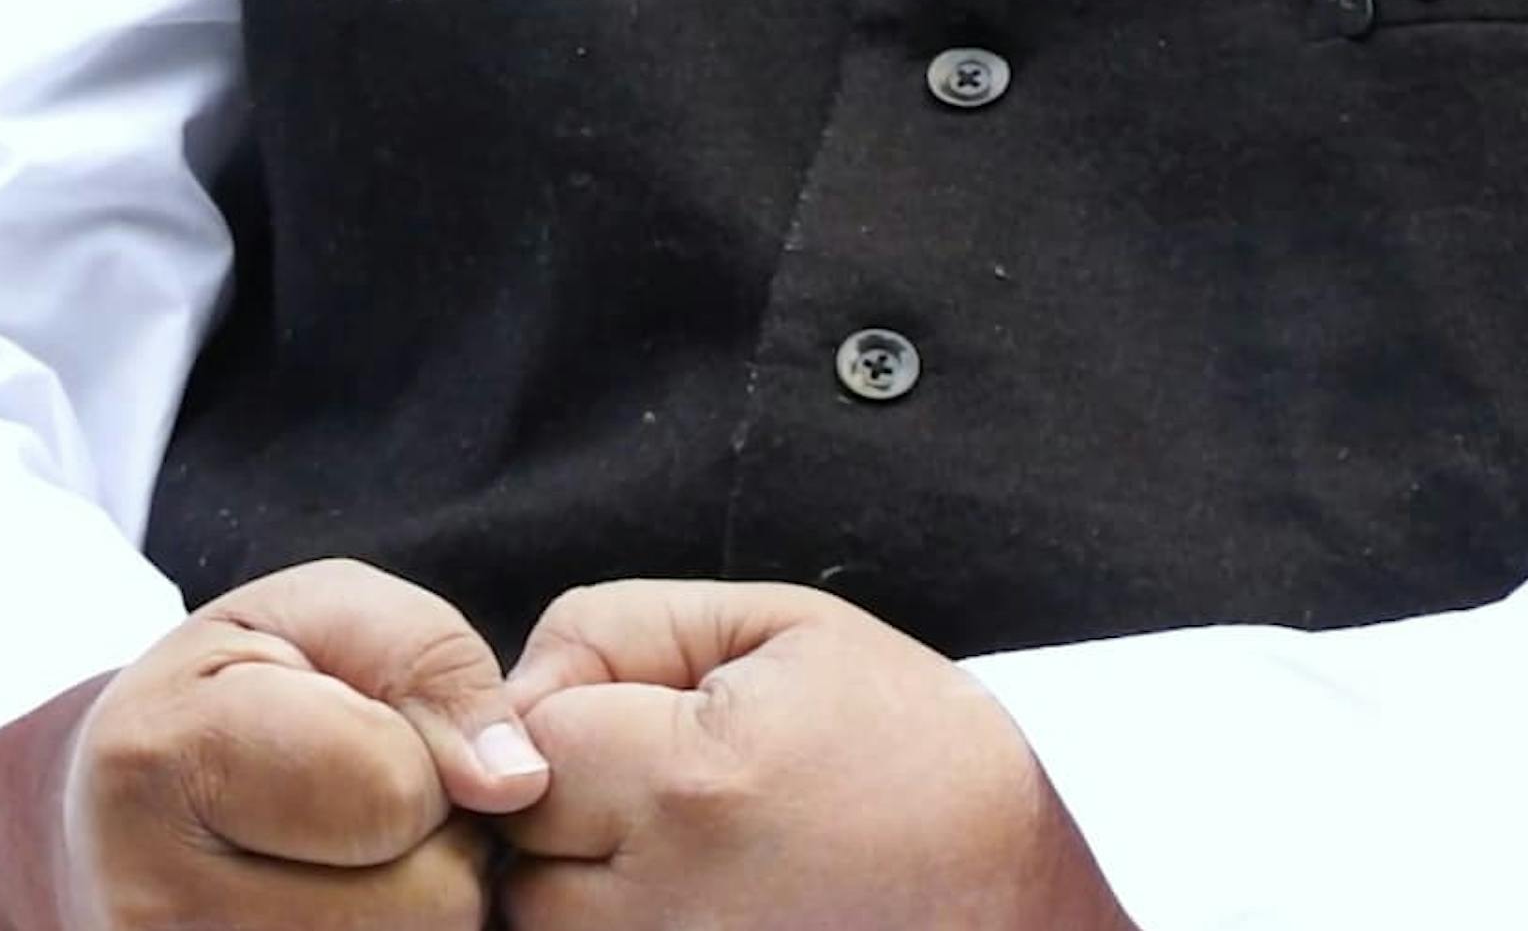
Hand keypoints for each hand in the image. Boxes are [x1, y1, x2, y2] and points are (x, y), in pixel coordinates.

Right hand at [0, 558, 551, 930]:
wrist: (117, 807)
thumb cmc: (242, 686)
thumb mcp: (326, 615)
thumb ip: (432, 662)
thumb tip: (517, 782)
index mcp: (163, 756)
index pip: (394, 791)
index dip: (427, 752)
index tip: (375, 729)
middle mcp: (150, 899)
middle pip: (426, 903)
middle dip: (440, 839)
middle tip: (377, 800)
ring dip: (427, 900)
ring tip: (362, 851)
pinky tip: (351, 897)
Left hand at [498, 579, 1131, 930]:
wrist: (1013, 900)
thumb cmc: (912, 752)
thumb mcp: (788, 630)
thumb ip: (625, 627)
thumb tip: (514, 690)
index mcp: (694, 783)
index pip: (527, 738)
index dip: (574, 711)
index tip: (644, 718)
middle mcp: (666, 905)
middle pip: (515, 850)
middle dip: (566, 805)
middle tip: (663, 787)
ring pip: (541, 927)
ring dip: (580, 884)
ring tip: (684, 849)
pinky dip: (619, 925)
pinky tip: (691, 896)